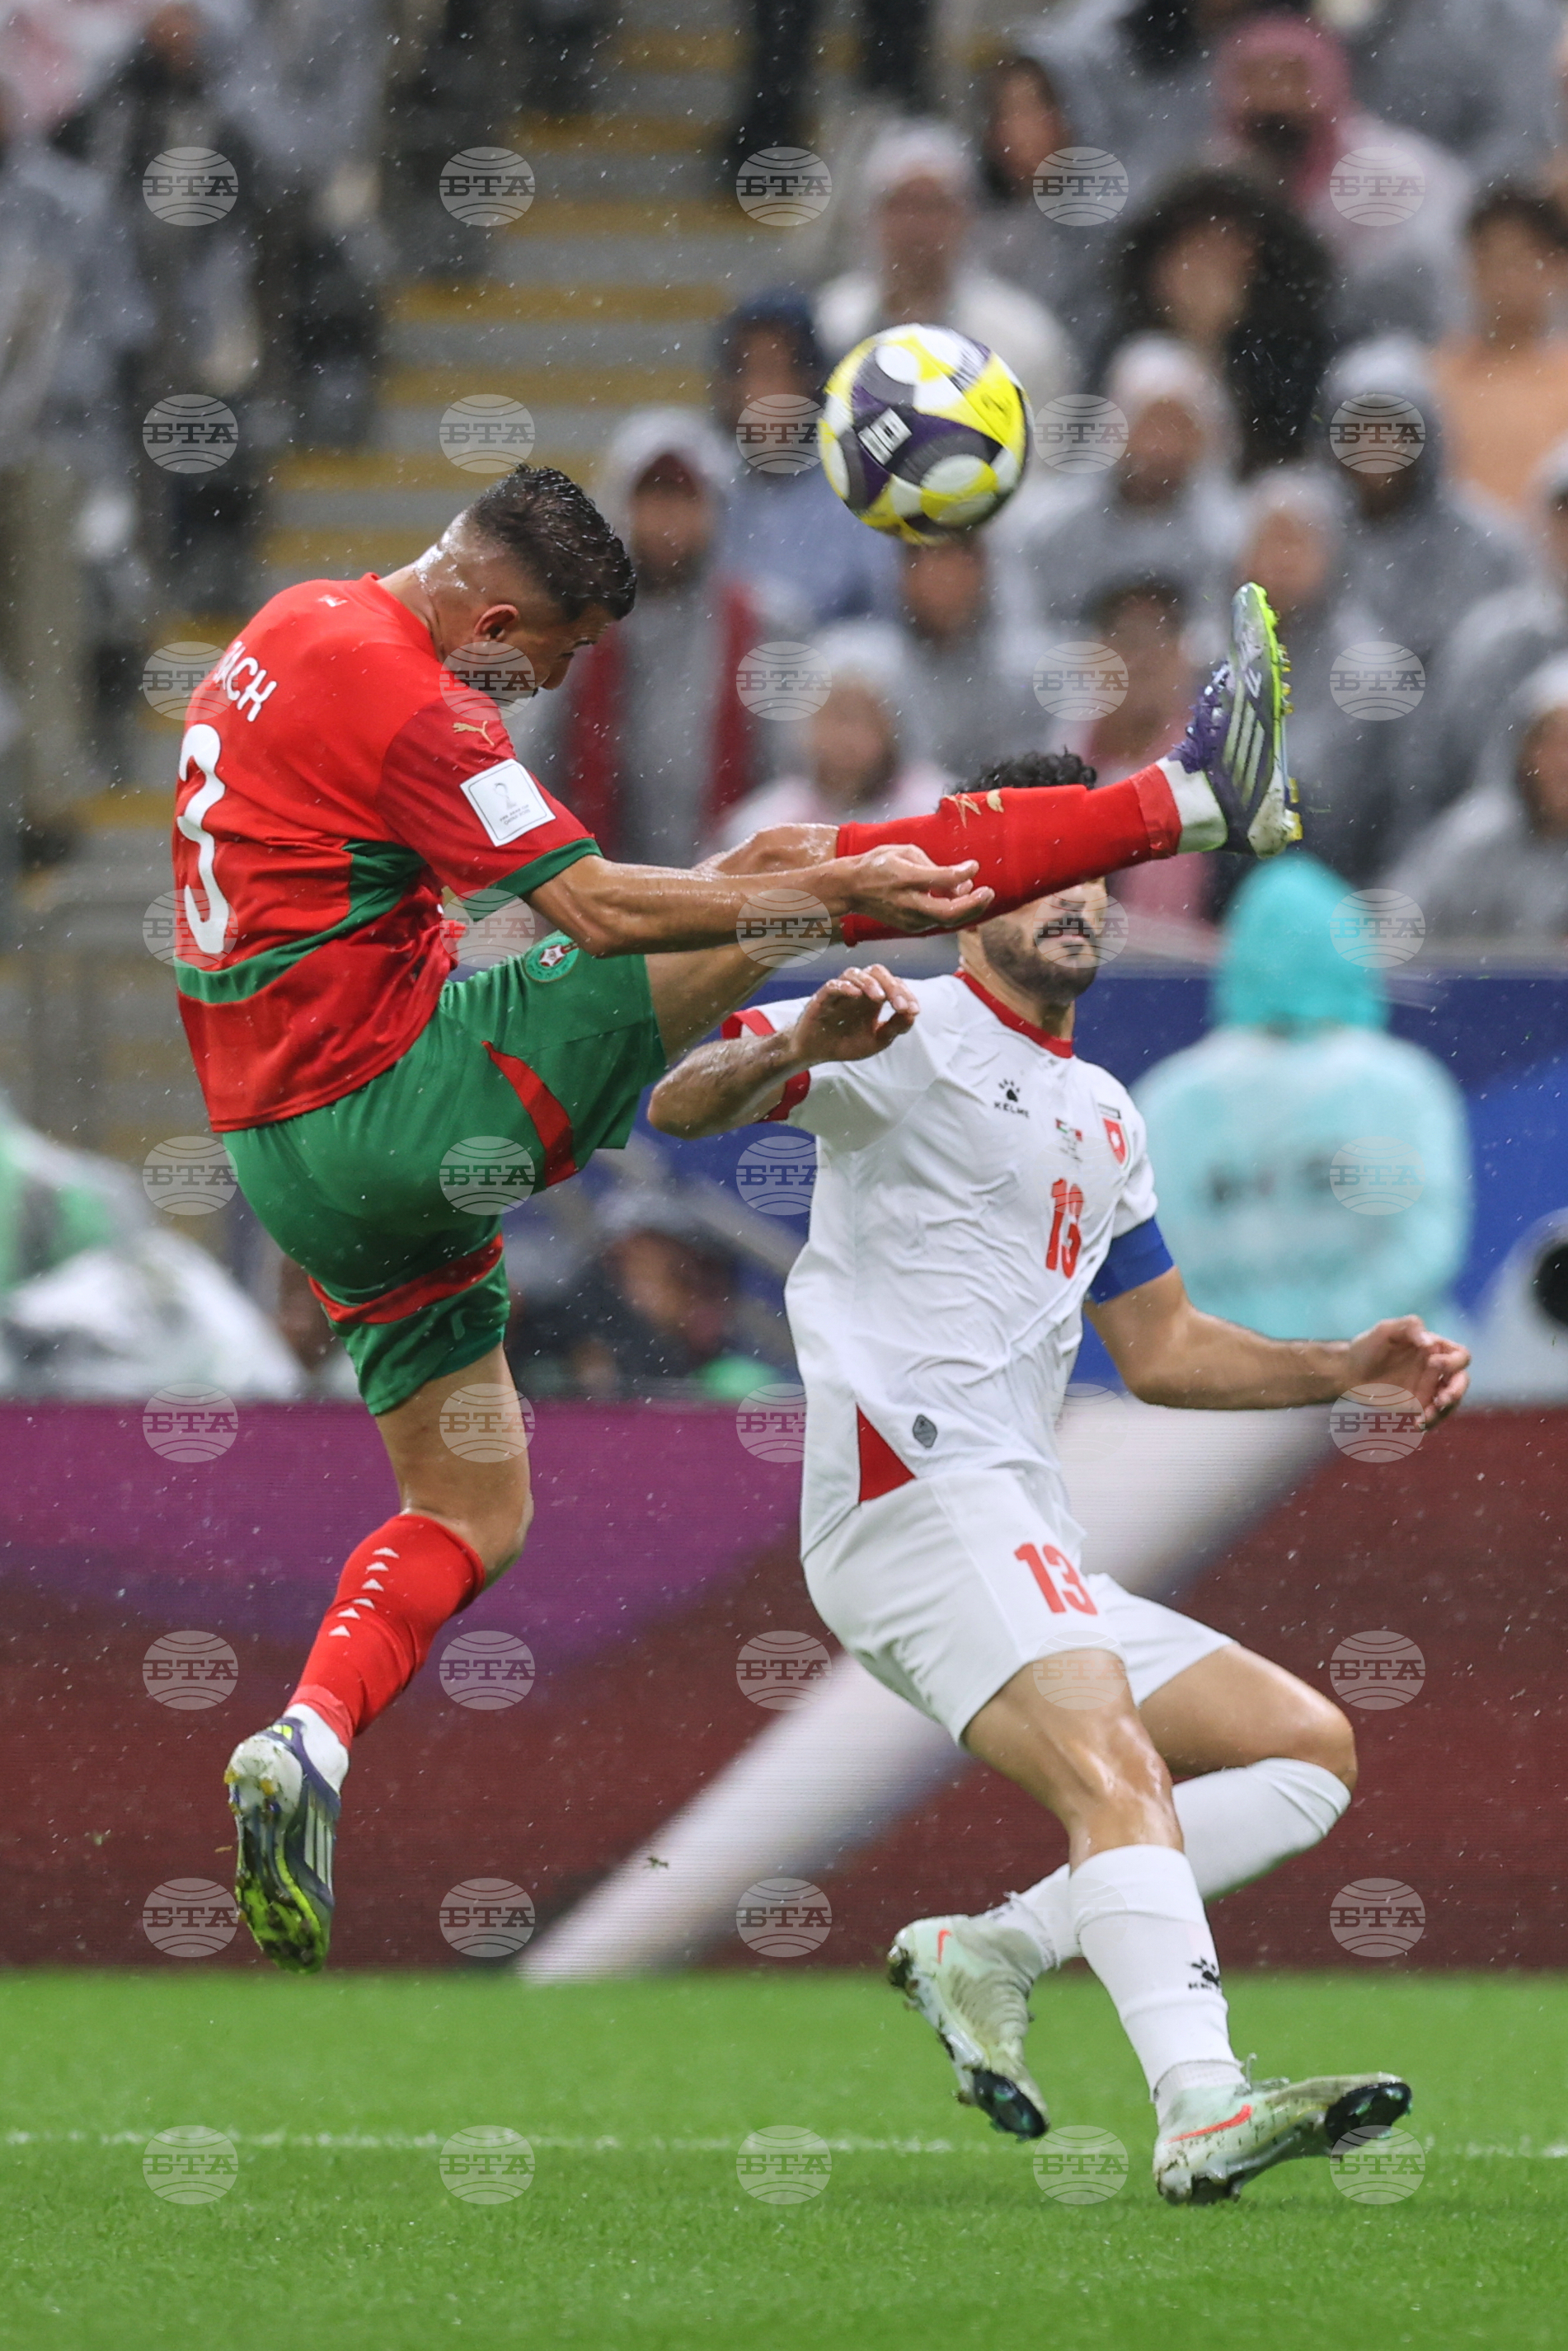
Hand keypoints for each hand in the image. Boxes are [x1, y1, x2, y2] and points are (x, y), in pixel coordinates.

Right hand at [788, 966, 918, 1064]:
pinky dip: (845, 987)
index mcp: (873, 998)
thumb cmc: (846, 1043)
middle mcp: (858, 990)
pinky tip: (856, 995)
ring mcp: (840, 992)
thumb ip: (894, 1027)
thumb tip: (913, 1014)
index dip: (906, 994)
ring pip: (855, 973)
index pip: (893, 984)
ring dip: (870, 983)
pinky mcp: (822, 998)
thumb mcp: (876, 1040)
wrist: (816, 1053)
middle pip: (876, 972)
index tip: (914, 1010)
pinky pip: (833, 985)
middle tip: (900, 1005)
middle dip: (892, 986)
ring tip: (880, 998)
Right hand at [820, 844, 992, 932]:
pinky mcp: (912, 928)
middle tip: (989, 891)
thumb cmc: (879, 865)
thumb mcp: (905, 852)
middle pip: (950, 912)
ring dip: (967, 907)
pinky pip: (940, 921)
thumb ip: (934, 864)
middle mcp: (907, 902)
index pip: (941, 879)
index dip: (963, 872)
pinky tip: (959, 897)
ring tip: (974, 890)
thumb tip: (962, 875)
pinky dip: (955, 911)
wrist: (852, 889)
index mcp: (904, 877)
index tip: (974, 865)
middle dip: (974, 903)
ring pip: (948, 920)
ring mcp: (909, 919)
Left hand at [1341, 1315, 1469, 1426]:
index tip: (1434, 1363)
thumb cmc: (1368, 1346)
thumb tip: (1430, 1343)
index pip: (1460, 1356)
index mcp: (1436, 1348)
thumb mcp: (1386, 1329)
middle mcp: (1437, 1369)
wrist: (1349, 1372)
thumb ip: (1409, 1327)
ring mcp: (1430, 1389)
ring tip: (1426, 1416)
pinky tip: (1417, 1423)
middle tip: (1443, 1399)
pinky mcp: (1419, 1405)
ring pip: (1451, 1402)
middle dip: (1457, 1391)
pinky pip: (1434, 1416)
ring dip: (1444, 1411)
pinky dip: (1430, 1421)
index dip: (1454, 1361)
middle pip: (1462, 1381)